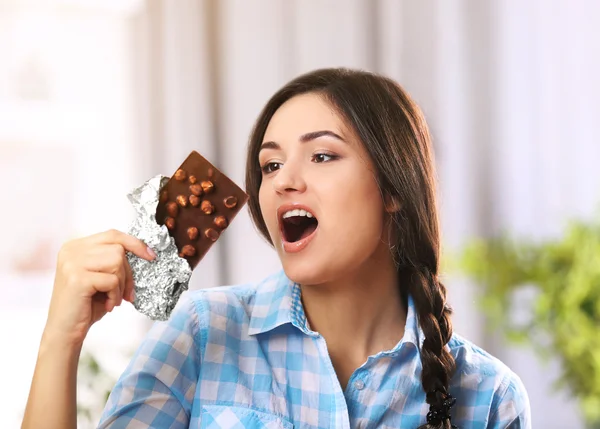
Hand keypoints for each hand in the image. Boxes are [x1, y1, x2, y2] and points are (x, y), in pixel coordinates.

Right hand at [45, 229, 155, 345]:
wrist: (65, 331)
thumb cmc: (86, 304)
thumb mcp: (101, 276)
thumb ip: (113, 260)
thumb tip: (146, 252)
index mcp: (76, 246)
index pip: (113, 234)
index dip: (135, 243)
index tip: (150, 255)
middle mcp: (71, 250)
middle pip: (118, 250)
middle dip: (128, 273)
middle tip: (126, 293)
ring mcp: (72, 263)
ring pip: (117, 262)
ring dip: (121, 285)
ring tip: (113, 298)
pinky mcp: (77, 278)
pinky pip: (112, 280)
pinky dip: (115, 295)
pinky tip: (108, 305)